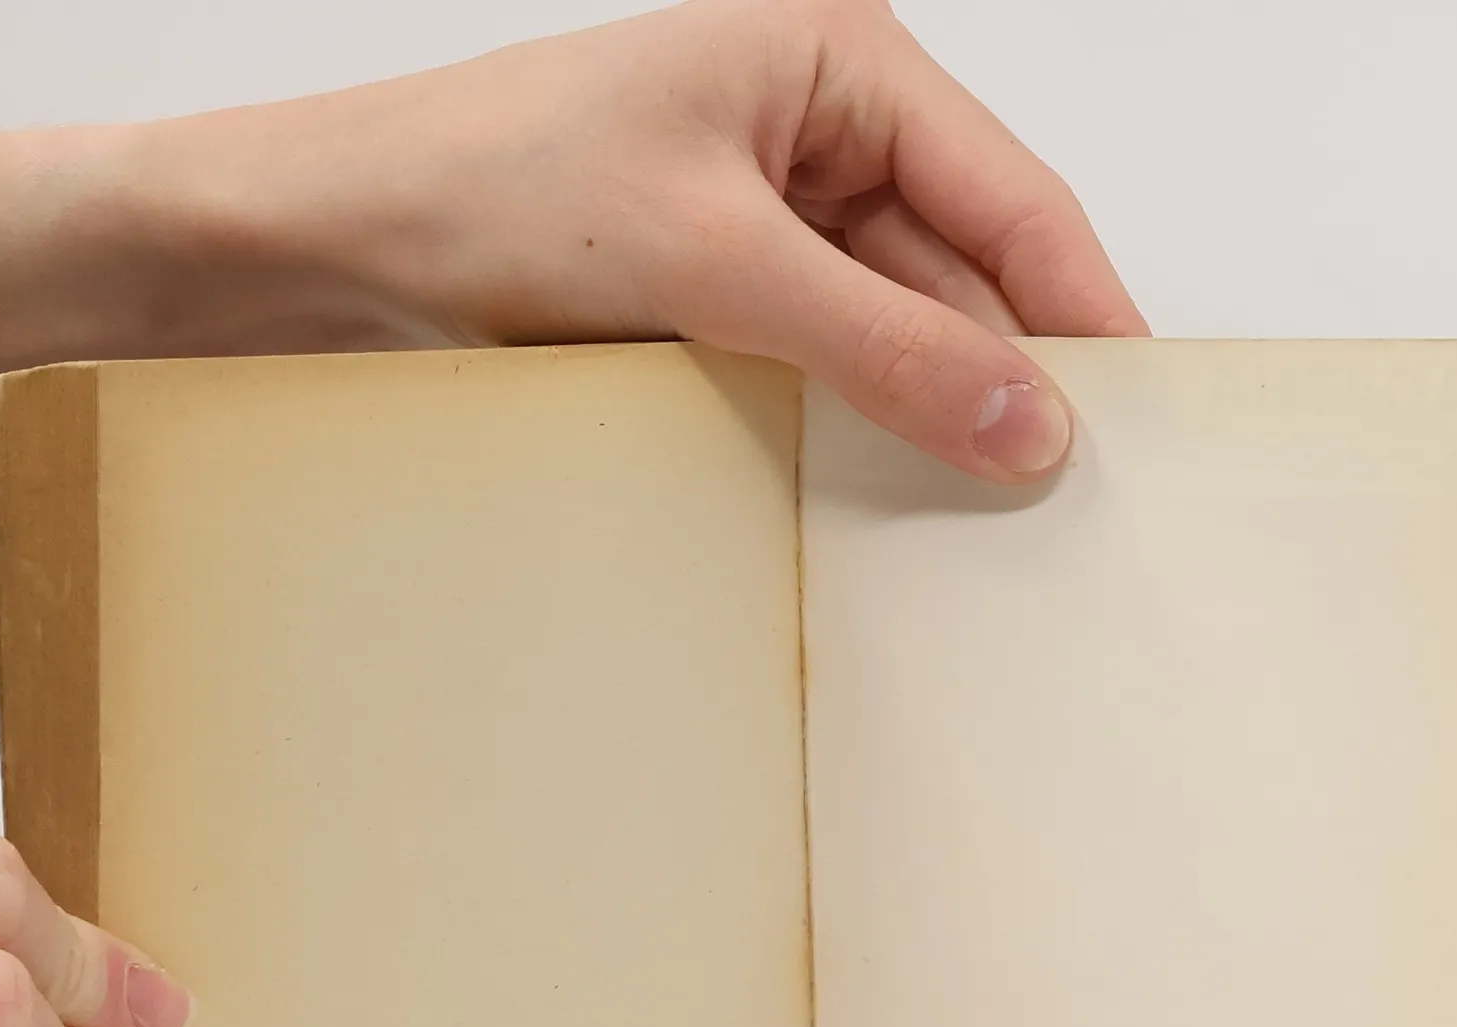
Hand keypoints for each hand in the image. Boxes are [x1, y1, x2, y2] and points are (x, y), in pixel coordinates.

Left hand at [0, 0, 1142, 551]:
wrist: (319, 250)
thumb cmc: (484, 194)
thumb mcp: (712, 262)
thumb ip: (882, 343)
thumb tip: (1027, 423)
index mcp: (836, 66)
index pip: (1010, 199)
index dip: (1080, 313)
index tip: (1137, 427)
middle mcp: (812, 139)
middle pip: (961, 272)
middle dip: (1008, 380)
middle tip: (1069, 508)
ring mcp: (760, 228)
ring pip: (892, 334)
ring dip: (927, 420)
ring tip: (985, 530)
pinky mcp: (709, 306)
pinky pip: (819, 375)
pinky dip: (851, 436)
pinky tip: (879, 508)